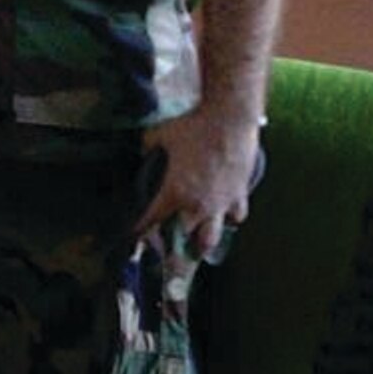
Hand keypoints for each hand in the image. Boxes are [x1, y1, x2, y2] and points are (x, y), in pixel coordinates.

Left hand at [136, 104, 261, 256]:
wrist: (228, 119)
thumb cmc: (190, 126)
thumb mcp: (156, 137)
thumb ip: (146, 153)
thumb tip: (141, 159)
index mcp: (173, 192)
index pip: (150, 222)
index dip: (139, 233)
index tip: (133, 239)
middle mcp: (196, 205)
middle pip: (182, 242)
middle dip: (170, 251)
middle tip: (163, 254)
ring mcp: (220, 204)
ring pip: (210, 240)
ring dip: (200, 244)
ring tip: (194, 247)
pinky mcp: (239, 197)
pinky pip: (234, 219)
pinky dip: (227, 220)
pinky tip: (222, 216)